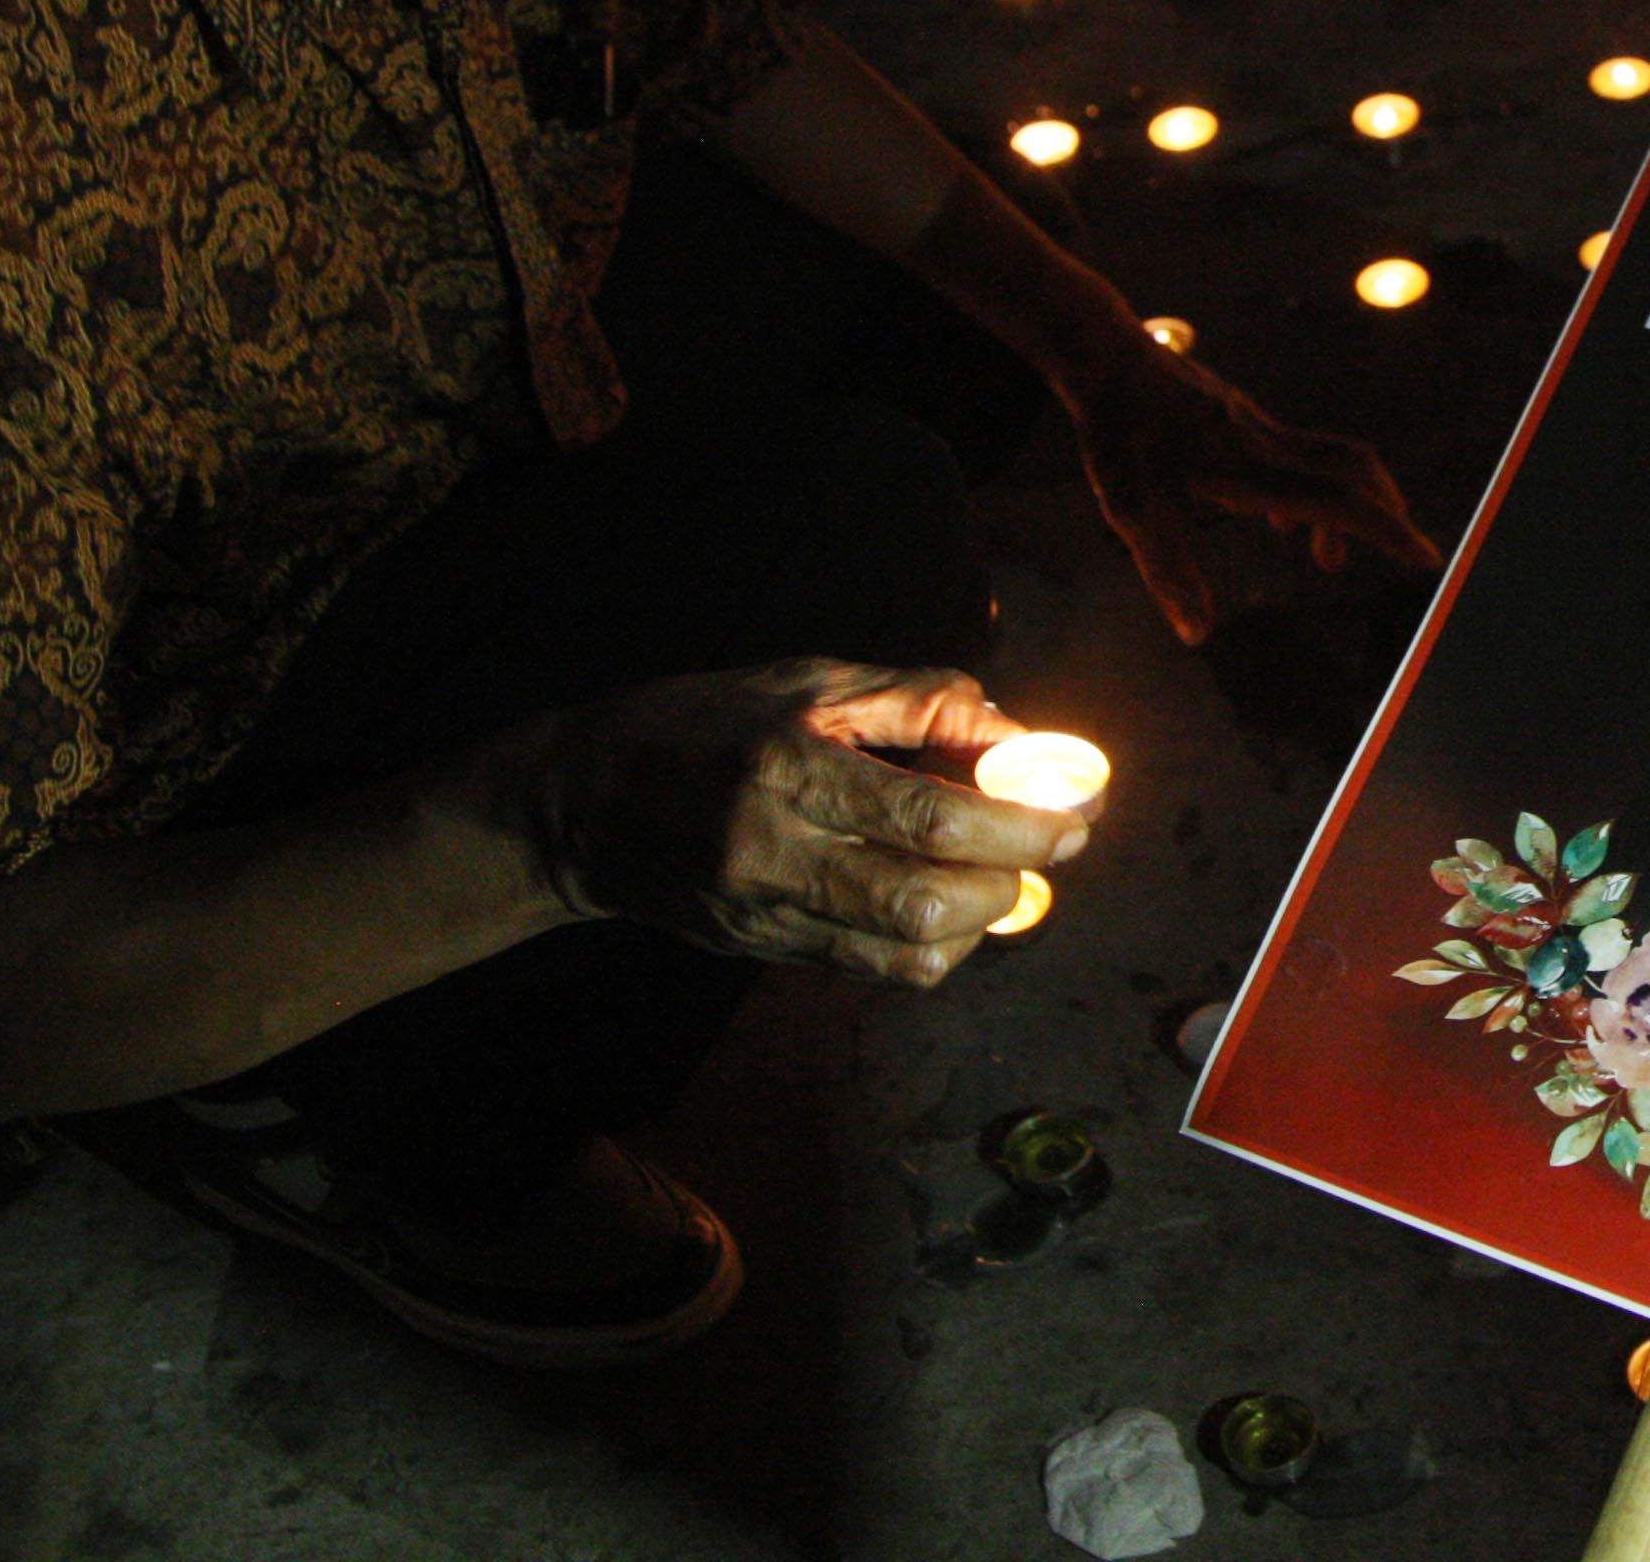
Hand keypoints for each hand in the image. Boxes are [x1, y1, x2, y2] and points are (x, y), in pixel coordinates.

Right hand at [477, 658, 1088, 985]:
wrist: (575, 806)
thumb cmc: (698, 724)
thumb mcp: (802, 683)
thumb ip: (914, 702)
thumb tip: (1012, 732)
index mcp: (786, 767)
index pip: (926, 814)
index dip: (1018, 824)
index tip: (1075, 819)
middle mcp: (773, 850)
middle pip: (923, 899)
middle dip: (1011, 882)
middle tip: (1049, 850)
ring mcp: (764, 912)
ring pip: (903, 952)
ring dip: (979, 924)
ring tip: (1005, 878)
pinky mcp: (761, 950)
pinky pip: (869, 966)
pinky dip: (930, 943)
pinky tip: (948, 904)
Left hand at [1064, 331, 1441, 643]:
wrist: (1108, 358)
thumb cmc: (1119, 435)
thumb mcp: (1131, 509)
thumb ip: (1167, 571)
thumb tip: (1197, 634)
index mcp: (1251, 469)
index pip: (1338, 501)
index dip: (1386, 530)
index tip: (1426, 556)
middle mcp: (1268, 443)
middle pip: (1353, 470)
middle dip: (1384, 512)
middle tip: (1405, 551)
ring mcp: (1259, 426)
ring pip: (1328, 462)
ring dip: (1341, 509)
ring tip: (1324, 559)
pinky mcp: (1244, 419)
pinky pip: (1298, 456)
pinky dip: (1307, 493)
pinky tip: (1279, 523)